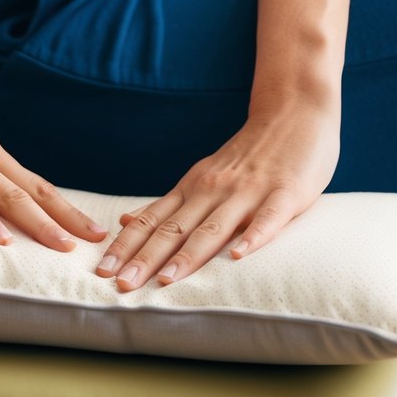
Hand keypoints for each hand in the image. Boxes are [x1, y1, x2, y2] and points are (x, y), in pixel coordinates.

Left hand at [95, 96, 340, 291]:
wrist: (294, 111)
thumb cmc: (248, 154)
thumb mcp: (202, 175)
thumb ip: (170, 203)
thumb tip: (125, 222)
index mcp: (192, 188)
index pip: (151, 222)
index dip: (126, 248)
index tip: (102, 271)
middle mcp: (213, 190)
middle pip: (173, 229)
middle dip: (145, 259)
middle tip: (121, 285)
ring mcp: (248, 192)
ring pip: (213, 228)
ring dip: (188, 256)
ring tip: (165, 280)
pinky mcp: (285, 194)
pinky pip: (267, 219)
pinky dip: (252, 238)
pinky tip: (238, 257)